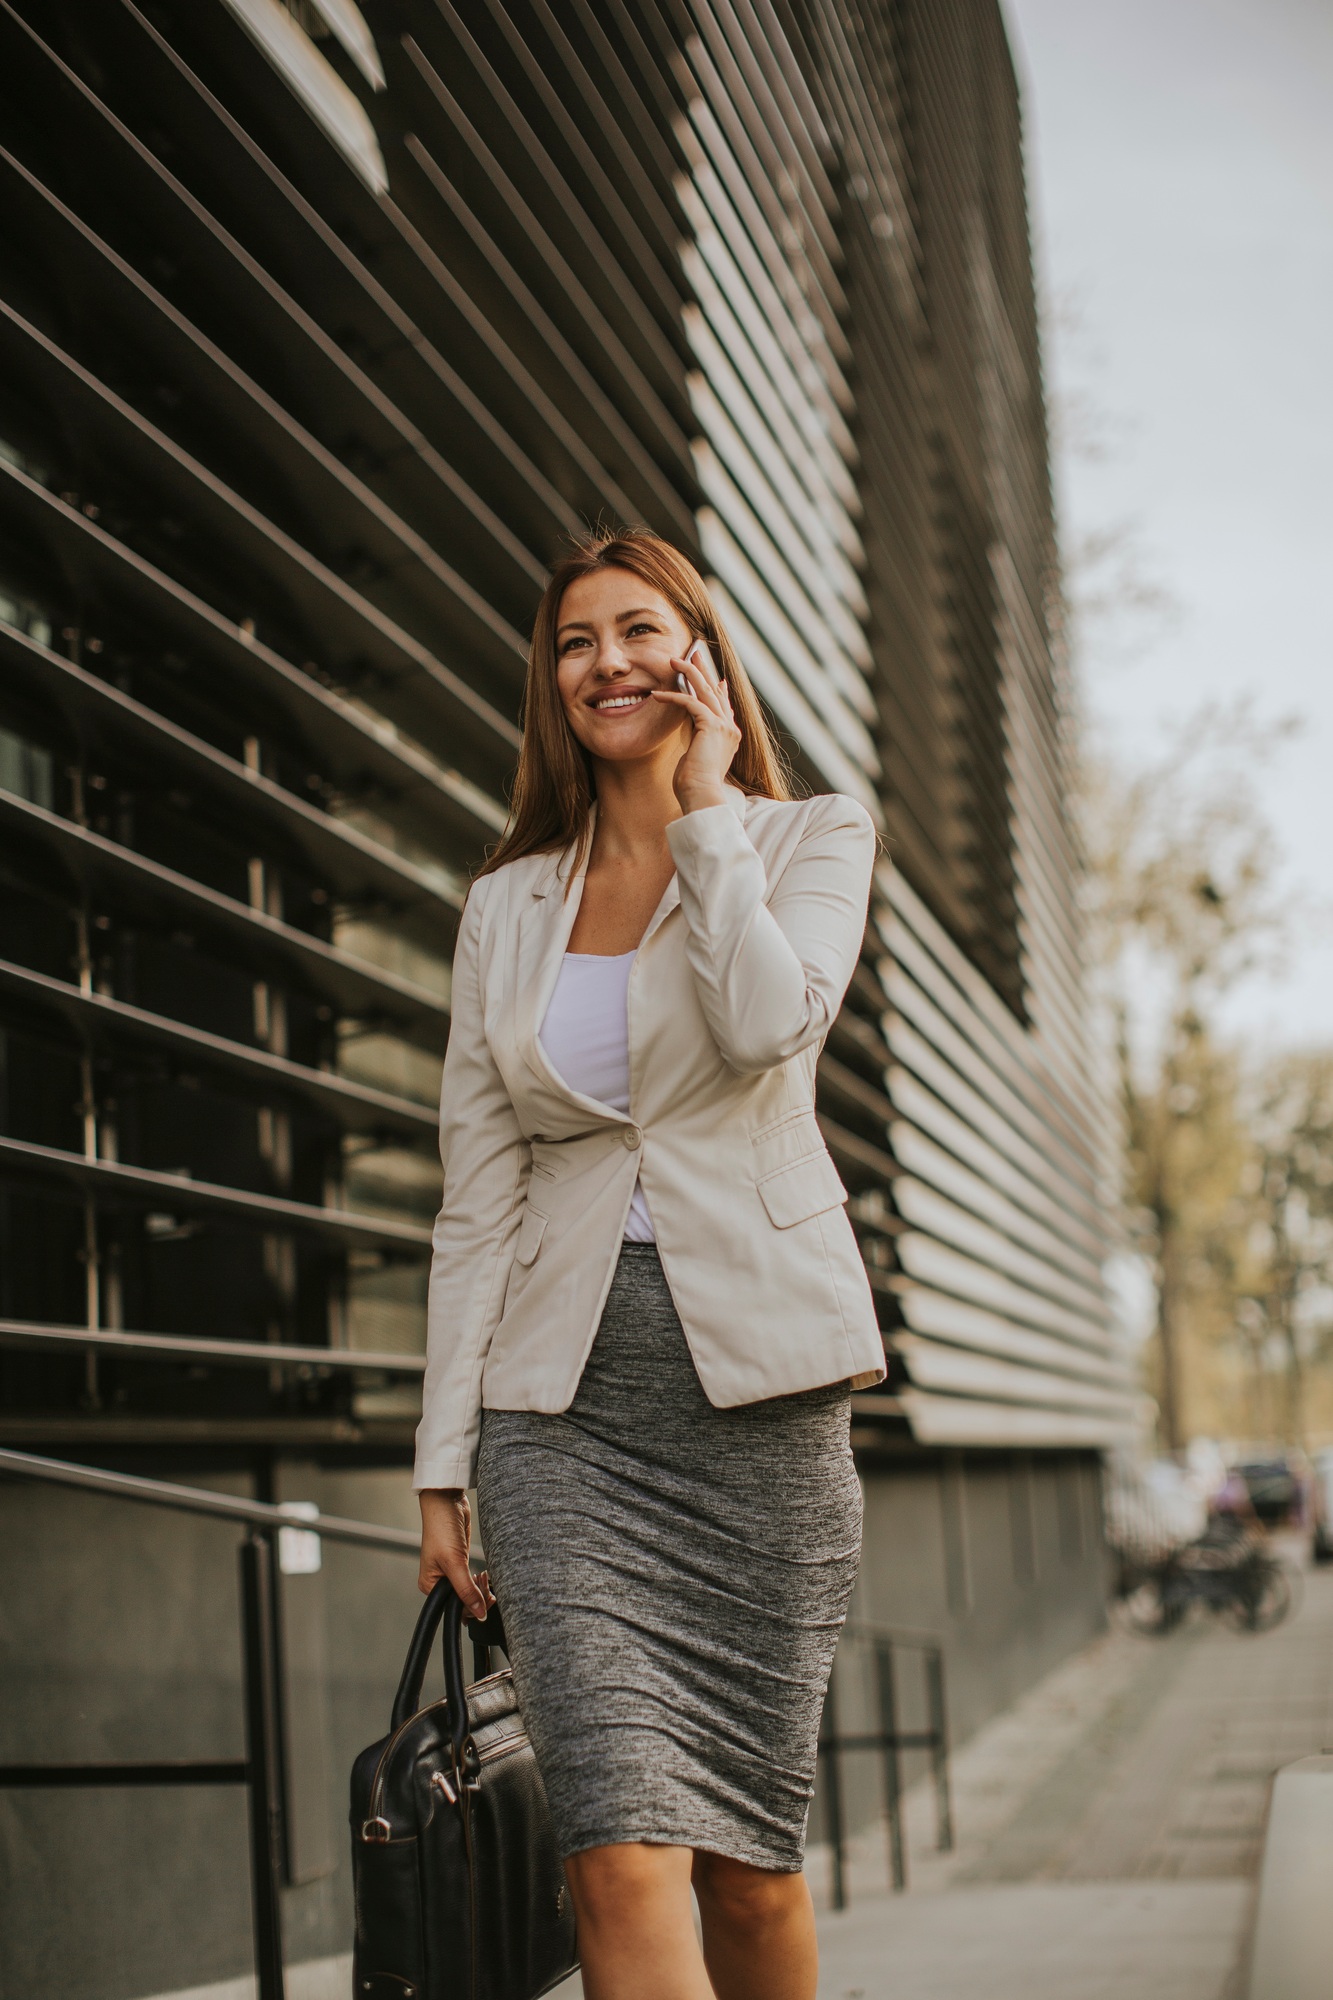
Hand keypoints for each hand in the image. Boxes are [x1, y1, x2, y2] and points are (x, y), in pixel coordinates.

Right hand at [418, 1489, 493, 1619]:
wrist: (447, 1502)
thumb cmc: (441, 1528)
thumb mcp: (454, 1562)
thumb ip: (466, 1590)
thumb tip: (479, 1614)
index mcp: (430, 1585)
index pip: (453, 1608)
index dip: (471, 1608)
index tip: (485, 1599)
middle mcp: (439, 1581)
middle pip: (463, 1601)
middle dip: (478, 1597)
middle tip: (486, 1585)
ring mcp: (450, 1571)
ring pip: (470, 1592)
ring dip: (481, 1589)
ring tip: (485, 1577)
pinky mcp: (461, 1562)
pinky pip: (472, 1580)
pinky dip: (480, 1581)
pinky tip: (484, 1575)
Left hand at [652, 650, 741, 813]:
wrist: (701, 795)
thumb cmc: (694, 785)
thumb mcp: (697, 758)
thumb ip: (699, 743)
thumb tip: (694, 736)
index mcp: (729, 737)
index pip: (724, 706)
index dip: (718, 690)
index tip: (716, 678)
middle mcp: (730, 729)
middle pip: (715, 691)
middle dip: (703, 671)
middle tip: (692, 654)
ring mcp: (723, 726)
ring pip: (705, 690)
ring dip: (688, 673)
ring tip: (672, 660)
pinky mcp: (710, 726)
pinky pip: (690, 703)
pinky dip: (673, 696)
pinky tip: (656, 695)